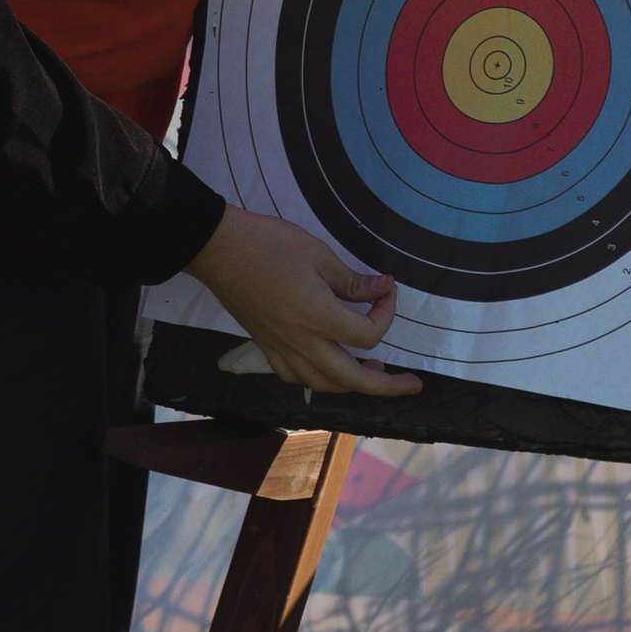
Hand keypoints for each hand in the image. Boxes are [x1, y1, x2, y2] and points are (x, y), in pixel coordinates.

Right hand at [186, 205, 417, 402]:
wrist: (219, 250)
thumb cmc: (269, 245)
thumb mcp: (319, 255)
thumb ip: (353, 281)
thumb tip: (383, 288)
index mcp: (319, 317)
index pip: (368, 334)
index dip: (387, 314)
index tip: (386, 290)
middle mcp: (303, 342)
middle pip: (353, 380)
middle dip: (387, 386)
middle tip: (411, 384)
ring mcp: (282, 349)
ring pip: (324, 385)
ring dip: (353, 386)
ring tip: (371, 373)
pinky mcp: (266, 347)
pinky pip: (296, 377)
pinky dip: (318, 379)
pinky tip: (326, 367)